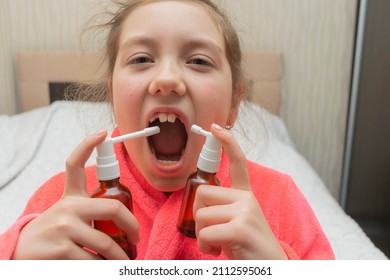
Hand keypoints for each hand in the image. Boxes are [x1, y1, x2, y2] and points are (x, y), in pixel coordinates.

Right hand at [12, 130, 138, 259]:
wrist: (21, 252)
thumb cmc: (52, 233)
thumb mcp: (66, 214)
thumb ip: (88, 208)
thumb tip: (124, 218)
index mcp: (70, 197)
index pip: (74, 164)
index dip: (87, 145)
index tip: (102, 132)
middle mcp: (67, 207)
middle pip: (113, 208)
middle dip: (132, 226)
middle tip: (136, 239)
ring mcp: (63, 228)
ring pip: (105, 243)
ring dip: (118, 257)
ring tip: (123, 262)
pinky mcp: (59, 251)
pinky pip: (93, 261)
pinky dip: (102, 267)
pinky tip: (103, 268)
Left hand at [193, 124, 287, 259]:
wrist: (270, 268)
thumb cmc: (248, 248)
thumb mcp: (236, 223)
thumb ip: (222, 210)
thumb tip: (198, 208)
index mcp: (246, 196)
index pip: (239, 163)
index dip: (228, 143)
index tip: (216, 128)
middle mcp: (247, 199)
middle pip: (202, 193)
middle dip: (199, 216)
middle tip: (210, 233)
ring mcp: (245, 210)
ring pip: (201, 214)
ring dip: (201, 235)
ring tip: (215, 245)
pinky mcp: (241, 227)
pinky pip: (206, 232)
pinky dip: (205, 246)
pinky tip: (217, 252)